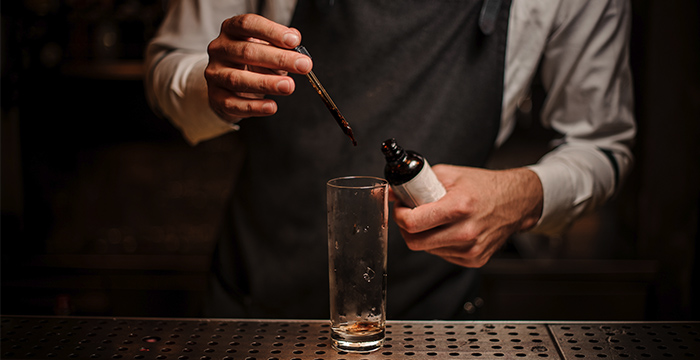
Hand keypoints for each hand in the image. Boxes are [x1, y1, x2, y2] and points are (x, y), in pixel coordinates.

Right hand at [205, 14, 312, 121]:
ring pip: (238, 79)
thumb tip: (295, 39)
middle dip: (279, 59)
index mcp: (231, 30)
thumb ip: (280, 43)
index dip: (271, 32)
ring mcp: (214, 73)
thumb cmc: (251, 62)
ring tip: (289, 86)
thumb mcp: (266, 47)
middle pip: (247, 52)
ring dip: (267, 83)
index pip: (248, 24)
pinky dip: (254, 106)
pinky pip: (234, 103)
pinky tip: (271, 106)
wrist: (229, 85)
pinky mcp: (216, 97)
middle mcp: (219, 49)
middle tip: (303, 65)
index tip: (294, 41)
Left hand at [392, 165, 542, 267]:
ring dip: (424, 235)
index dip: (399, 215)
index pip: (413, 223)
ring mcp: (471, 249)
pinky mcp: (474, 259)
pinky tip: (450, 229)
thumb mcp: (450, 174)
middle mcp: (466, 232)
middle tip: (410, 215)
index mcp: (459, 207)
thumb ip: (419, 182)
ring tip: (436, 219)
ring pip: (427, 249)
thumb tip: (394, 192)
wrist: (516, 202)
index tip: (400, 208)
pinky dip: (439, 243)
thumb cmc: (484, 186)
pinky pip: (442, 254)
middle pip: (415, 242)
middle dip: (406, 228)